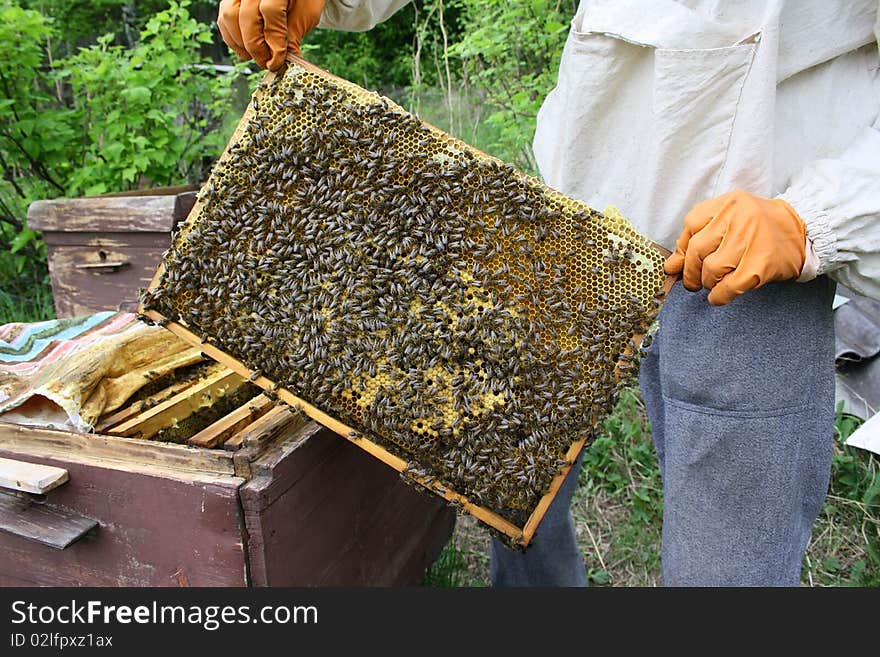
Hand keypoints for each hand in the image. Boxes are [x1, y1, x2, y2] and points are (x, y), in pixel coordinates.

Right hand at [217, 0, 324, 70]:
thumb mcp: (307, 13)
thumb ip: (294, 34)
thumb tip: (284, 61)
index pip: (270, 14)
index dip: (274, 42)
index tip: (277, 61)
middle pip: (247, 18)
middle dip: (257, 48)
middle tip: (266, 63)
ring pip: (230, 17)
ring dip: (241, 43)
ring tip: (256, 56)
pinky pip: (224, 16)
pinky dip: (232, 36)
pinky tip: (245, 48)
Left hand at [664, 190, 806, 305]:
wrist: (804, 231)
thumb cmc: (760, 227)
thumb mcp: (731, 221)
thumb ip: (699, 237)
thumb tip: (671, 266)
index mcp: (728, 203)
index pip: (691, 225)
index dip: (683, 248)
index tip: (682, 263)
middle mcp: (739, 217)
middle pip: (697, 249)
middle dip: (690, 271)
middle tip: (693, 281)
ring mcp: (751, 240)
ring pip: (711, 268)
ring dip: (706, 283)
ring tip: (712, 284)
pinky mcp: (761, 264)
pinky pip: (729, 286)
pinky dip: (719, 296)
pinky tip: (719, 296)